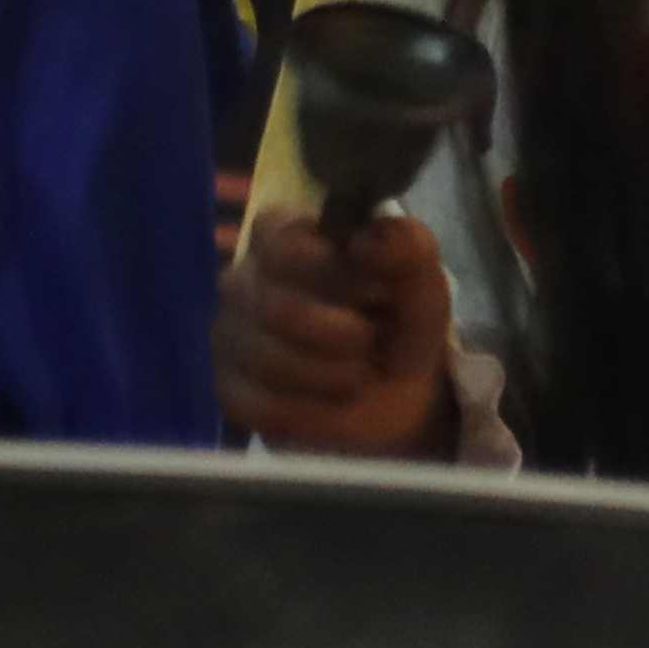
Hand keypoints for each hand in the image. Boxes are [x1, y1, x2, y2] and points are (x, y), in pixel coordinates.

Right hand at [219, 208, 458, 456]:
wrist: (393, 390)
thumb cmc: (396, 319)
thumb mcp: (420, 283)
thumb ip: (407, 250)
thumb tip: (366, 240)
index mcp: (283, 235)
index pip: (282, 242)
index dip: (331, 270)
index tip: (373, 290)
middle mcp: (242, 279)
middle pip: (279, 310)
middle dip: (344, 335)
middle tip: (371, 340)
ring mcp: (227, 336)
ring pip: (271, 363)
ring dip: (335, 377)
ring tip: (359, 373)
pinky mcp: (229, 391)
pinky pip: (265, 408)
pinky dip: (316, 412)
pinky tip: (331, 401)